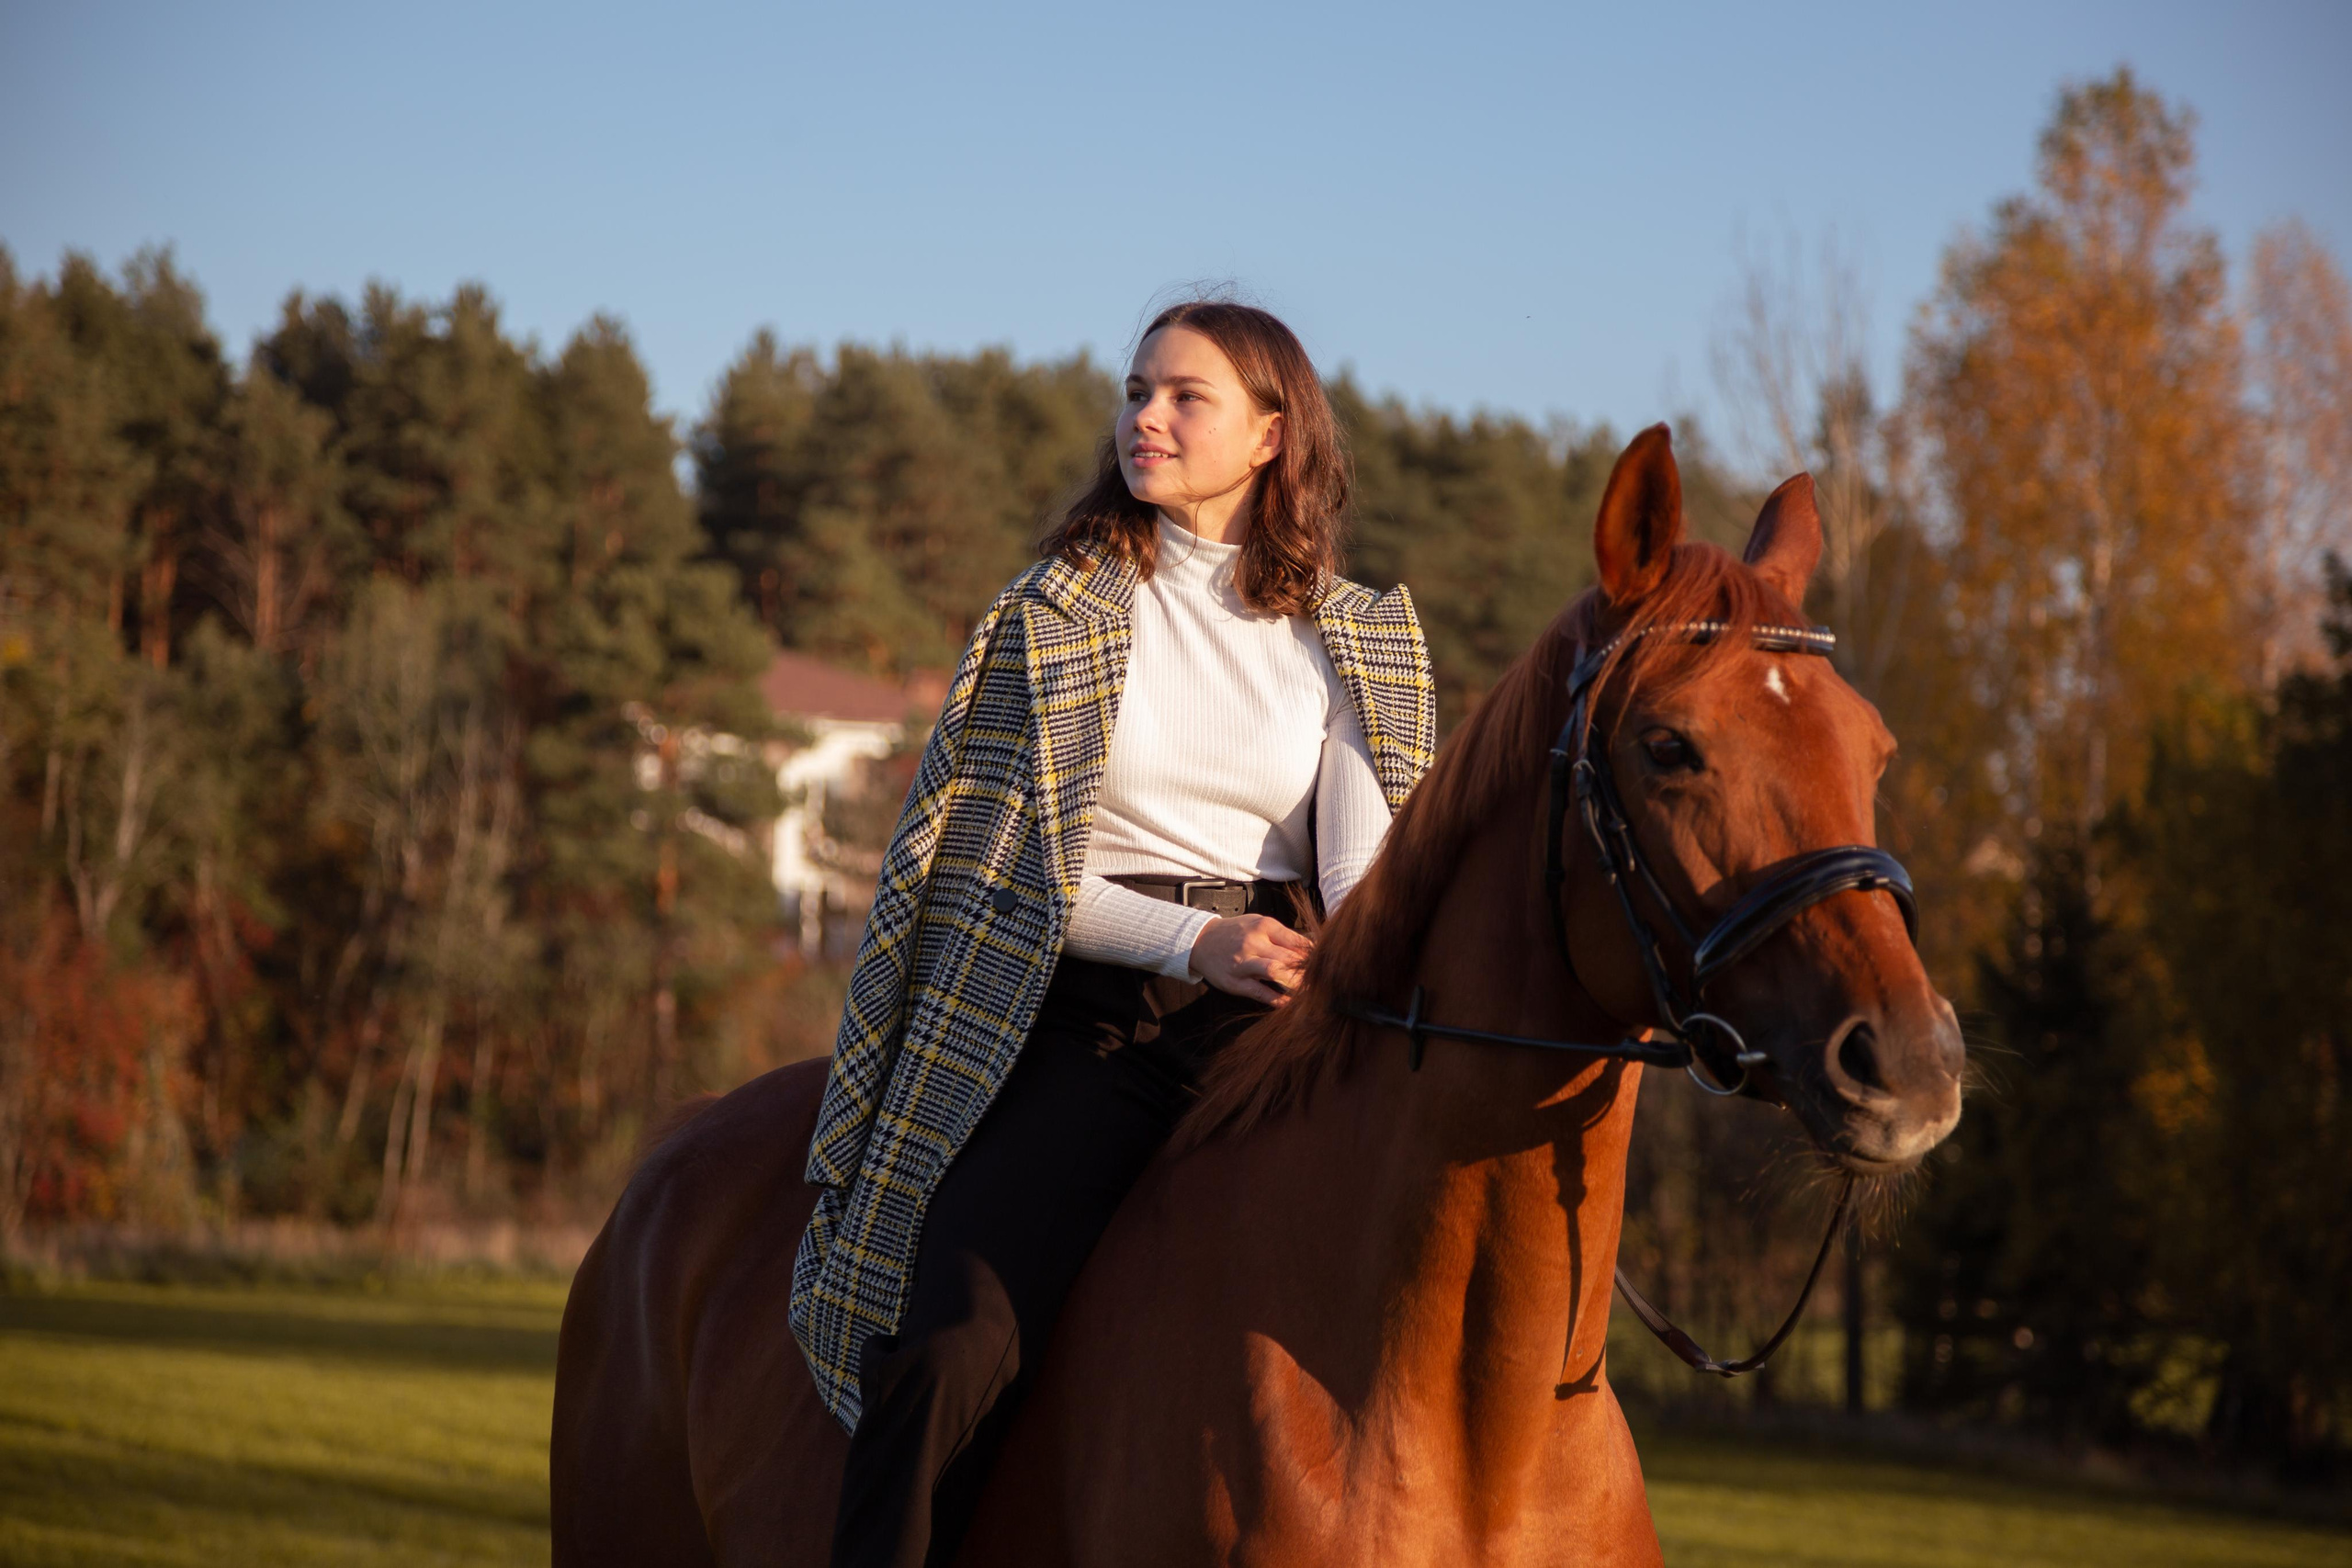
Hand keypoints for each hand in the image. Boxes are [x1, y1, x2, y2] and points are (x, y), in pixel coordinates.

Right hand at [1188, 914, 1311, 1004]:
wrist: (1200, 941)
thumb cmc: (1235, 933)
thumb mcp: (1258, 924)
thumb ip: (1283, 936)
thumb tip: (1312, 948)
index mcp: (1264, 926)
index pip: (1297, 941)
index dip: (1314, 955)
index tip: (1325, 965)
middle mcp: (1254, 942)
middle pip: (1290, 957)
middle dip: (1308, 971)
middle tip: (1323, 982)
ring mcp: (1244, 963)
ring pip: (1276, 973)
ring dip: (1296, 984)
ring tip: (1309, 993)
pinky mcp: (1235, 982)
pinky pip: (1261, 992)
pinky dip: (1277, 1000)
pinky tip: (1289, 1003)